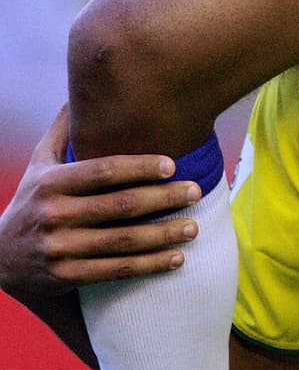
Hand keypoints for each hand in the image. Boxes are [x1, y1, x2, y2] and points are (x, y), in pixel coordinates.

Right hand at [0, 107, 200, 298]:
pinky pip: (116, 271)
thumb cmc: (30, 202)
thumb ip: (61, 132)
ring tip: (194, 227)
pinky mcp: (67, 277)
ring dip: (163, 234)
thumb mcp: (37, 165)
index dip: (140, 166)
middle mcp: (54, 215)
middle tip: (196, 191)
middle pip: (120, 205)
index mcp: (51, 183)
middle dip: (163, 198)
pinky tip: (176, 257)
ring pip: (123, 241)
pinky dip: (149, 265)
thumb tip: (80, 91)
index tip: (173, 164)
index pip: (103, 170)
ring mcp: (60, 249)